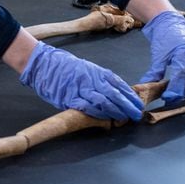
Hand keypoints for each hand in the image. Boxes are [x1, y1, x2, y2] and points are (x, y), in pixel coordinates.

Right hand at [20, 42, 143, 120]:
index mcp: (99, 72)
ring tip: (123, 119)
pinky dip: (98, 114)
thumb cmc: (67, 68)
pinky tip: (105, 119)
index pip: (120, 85)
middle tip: (136, 115)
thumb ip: (101, 80)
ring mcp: (82, 89)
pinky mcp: (70, 98)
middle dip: (127, 106)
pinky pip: (88, 107)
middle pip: (115, 95)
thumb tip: (117, 94)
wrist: (45, 64)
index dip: (131, 97)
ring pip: (104, 102)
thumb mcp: (88, 69)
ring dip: (115, 112)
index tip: (139, 105)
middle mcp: (92, 80)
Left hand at [139, 10, 184, 103]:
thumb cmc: (164, 41)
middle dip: (184, 91)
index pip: (180, 76)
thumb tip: (146, 85)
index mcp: (181, 54)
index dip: (175, 89)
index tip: (168, 98)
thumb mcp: (158, 56)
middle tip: (175, 99)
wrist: (170, 25)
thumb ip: (155, 72)